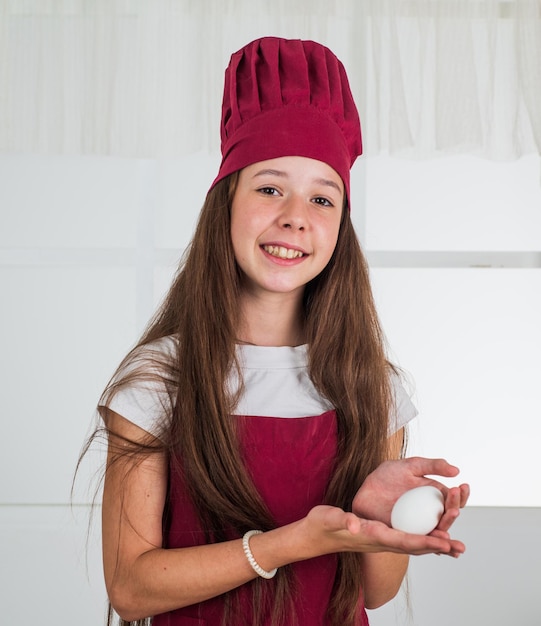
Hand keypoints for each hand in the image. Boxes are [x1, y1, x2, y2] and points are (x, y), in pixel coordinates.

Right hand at [303, 504, 464, 557]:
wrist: (315, 535)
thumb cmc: (322, 526)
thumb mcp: (329, 518)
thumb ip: (342, 520)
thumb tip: (354, 524)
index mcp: (373, 536)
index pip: (405, 542)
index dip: (426, 542)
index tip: (445, 542)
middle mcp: (382, 541)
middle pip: (415, 546)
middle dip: (437, 547)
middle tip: (460, 547)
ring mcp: (382, 539)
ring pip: (413, 544)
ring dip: (434, 544)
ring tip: (455, 546)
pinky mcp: (380, 534)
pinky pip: (407, 538)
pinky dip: (422, 538)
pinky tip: (432, 535)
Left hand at [352, 457, 469, 534]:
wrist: (366, 489)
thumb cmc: (388, 475)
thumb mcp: (410, 466)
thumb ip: (432, 466)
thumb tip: (456, 470)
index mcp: (434, 495)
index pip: (453, 499)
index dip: (460, 495)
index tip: (462, 486)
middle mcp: (431, 512)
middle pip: (448, 516)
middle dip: (454, 510)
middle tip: (454, 504)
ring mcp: (421, 525)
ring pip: (439, 531)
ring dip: (447, 529)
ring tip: (450, 521)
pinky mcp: (408, 535)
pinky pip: (422, 542)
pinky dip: (434, 545)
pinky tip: (441, 544)